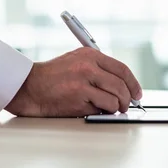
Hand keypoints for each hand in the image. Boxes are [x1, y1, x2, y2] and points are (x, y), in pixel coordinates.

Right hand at [5, 47, 141, 116]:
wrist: (30, 87)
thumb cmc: (52, 78)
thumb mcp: (75, 63)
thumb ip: (98, 69)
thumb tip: (122, 85)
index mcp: (90, 55)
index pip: (122, 69)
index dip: (133, 83)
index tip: (137, 93)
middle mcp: (89, 66)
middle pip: (122, 84)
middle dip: (128, 99)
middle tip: (126, 106)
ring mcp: (84, 81)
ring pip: (116, 98)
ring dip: (116, 107)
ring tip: (109, 109)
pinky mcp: (80, 97)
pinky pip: (103, 108)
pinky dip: (102, 112)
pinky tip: (94, 109)